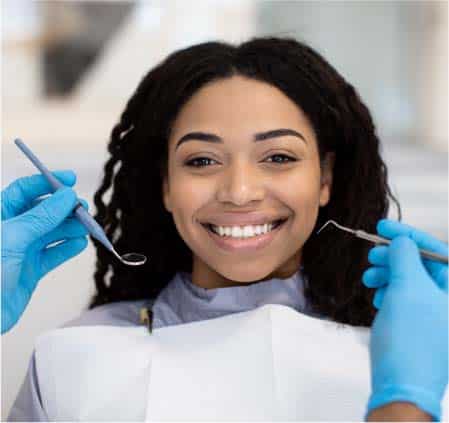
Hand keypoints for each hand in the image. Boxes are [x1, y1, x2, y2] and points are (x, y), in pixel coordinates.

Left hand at [1, 171, 88, 333]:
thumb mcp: (11, 238)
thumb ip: (41, 217)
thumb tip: (66, 196)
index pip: (23, 190)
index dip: (47, 183)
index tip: (71, 180)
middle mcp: (10, 231)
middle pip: (43, 211)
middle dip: (64, 207)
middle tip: (83, 208)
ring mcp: (21, 251)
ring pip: (52, 232)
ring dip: (70, 227)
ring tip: (86, 226)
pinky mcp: (30, 271)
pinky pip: (54, 254)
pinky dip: (68, 248)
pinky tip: (80, 244)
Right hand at [363, 219, 447, 419]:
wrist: (402, 383)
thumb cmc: (412, 336)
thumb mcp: (408, 288)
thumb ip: (405, 257)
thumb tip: (401, 242)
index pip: (436, 250)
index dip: (408, 235)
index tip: (383, 227)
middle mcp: (447, 299)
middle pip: (420, 265)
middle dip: (393, 258)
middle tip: (371, 257)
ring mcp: (433, 313)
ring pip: (408, 280)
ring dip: (386, 275)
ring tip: (369, 280)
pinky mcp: (417, 324)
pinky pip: (402, 297)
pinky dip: (387, 292)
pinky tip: (377, 297)